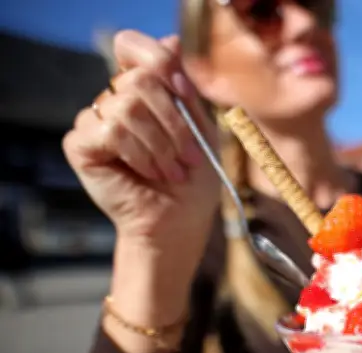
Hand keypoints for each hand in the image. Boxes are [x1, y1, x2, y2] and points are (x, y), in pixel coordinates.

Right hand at [63, 30, 219, 259]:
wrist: (178, 222)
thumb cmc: (193, 179)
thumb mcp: (200, 127)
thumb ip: (184, 87)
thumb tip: (170, 42)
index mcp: (142, 89)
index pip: (133, 46)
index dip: (157, 61)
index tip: (184, 93)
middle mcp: (114, 99)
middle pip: (139, 78)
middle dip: (174, 120)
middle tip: (188, 155)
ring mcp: (94, 120)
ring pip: (127, 105)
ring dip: (160, 143)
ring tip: (172, 171)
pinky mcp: (80, 145)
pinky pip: (110, 129)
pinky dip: (139, 152)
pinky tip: (149, 172)